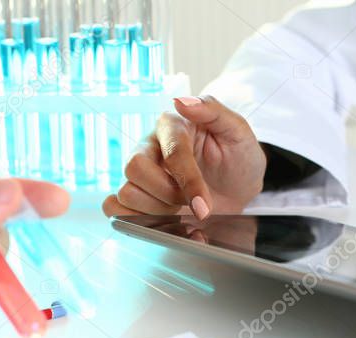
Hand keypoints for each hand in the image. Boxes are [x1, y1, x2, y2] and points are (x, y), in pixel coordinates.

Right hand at [103, 96, 266, 219]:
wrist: (239, 187)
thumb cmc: (238, 157)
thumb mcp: (238, 131)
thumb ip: (213, 110)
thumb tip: (182, 101)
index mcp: (173, 125)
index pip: (171, 152)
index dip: (188, 182)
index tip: (204, 206)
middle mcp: (151, 146)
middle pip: (135, 168)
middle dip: (167, 194)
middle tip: (192, 202)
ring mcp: (142, 172)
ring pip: (127, 191)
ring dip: (156, 209)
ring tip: (180, 207)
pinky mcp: (138, 194)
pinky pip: (115, 206)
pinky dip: (133, 217)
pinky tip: (159, 217)